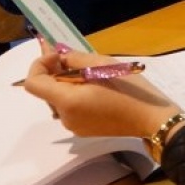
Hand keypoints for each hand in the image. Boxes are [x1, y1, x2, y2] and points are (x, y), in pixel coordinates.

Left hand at [22, 46, 179, 140]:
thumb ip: (75, 59)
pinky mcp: (83, 129)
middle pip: (46, 90)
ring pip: (58, 98)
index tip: (59, 55)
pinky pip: (70, 107)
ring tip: (90, 72)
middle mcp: (64, 117)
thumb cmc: (130, 90)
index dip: (40, 64)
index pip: (33, 83)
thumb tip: (59, 55)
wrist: (151, 119)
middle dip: (56, 71)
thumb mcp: (103, 65)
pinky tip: (96, 87)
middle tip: (74, 56)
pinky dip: (75, 94)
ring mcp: (73, 126)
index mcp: (68, 101)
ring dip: (66, 82)